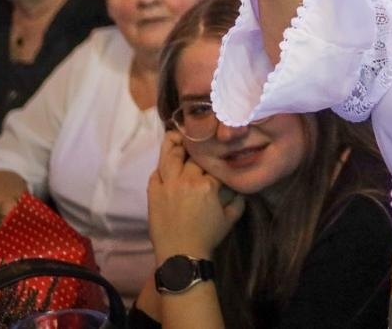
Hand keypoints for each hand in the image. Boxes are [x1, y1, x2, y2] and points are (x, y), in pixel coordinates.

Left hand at [147, 132, 242, 260]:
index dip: (217, 153)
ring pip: (170, 156)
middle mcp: (187, 179)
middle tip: (200, 139)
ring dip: (174, 145)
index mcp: (208, 184)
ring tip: (178, 136)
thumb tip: (238, 184)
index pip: (213, 160)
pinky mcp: (153, 193)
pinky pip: (156, 173)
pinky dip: (162, 166)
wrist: (181, 255)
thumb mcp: (231, 217)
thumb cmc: (208, 237)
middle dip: (197, 146)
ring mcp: (167, 185)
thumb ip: (238, 198)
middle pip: (192, 154)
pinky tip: (167, 163)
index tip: (219, 148)